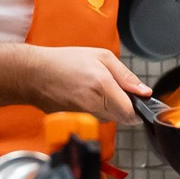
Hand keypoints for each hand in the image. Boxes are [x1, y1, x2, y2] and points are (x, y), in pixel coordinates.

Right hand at [26, 46, 148, 124]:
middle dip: (125, 106)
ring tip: (97, 89)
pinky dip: (98, 110)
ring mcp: (84, 117)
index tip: (137, 99)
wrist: (35, 74)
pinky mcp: (77, 122)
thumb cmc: (65, 61)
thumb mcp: (101, 57)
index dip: (138, 108)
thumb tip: (144, 92)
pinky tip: (87, 96)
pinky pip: (96, 120)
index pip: (131, 113)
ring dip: (111, 108)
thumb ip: (126, 76)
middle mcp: (94, 106)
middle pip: (122, 118)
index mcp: (103, 87)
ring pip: (110, 119)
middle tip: (114, 88)